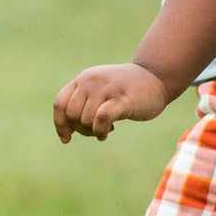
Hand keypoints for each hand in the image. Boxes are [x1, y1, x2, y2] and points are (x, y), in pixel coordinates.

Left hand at [52, 63, 168, 142]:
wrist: (156, 77)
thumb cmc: (127, 89)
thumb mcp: (101, 90)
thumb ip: (83, 104)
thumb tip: (65, 133)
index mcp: (84, 79)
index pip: (60, 103)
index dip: (60, 124)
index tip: (67, 138)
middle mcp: (92, 81)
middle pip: (72, 114)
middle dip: (80, 129)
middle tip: (95, 131)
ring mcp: (107, 88)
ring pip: (86, 119)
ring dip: (93, 132)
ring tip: (106, 130)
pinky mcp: (122, 98)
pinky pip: (101, 119)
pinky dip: (101, 130)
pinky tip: (109, 132)